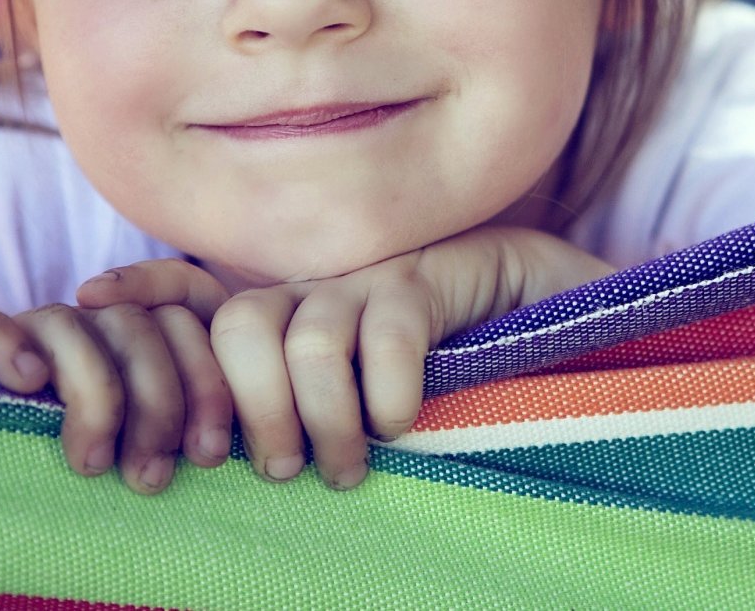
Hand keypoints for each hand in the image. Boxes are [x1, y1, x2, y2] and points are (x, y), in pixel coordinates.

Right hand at [0, 258, 231, 493]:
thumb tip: (229, 456)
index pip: (185, 323)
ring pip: (70, 325)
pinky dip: (3, 343)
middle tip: (148, 477)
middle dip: (156, 403)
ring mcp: (25, 327)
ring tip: (91, 463)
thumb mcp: (142, 455)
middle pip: (136, 327)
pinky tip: (27, 381)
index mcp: (140, 337)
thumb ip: (181, 434)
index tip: (208, 454)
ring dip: (93, 394)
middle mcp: (86, 321)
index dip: (205, 384)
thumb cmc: (81, 479)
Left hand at [207, 226, 610, 490]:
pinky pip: (392, 328)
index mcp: (296, 319)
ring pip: (310, 337)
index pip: (213, 331)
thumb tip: (258, 480)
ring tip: (350, 470)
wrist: (555, 307)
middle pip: (242, 327)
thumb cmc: (454, 378)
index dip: (199, 392)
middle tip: (286, 471)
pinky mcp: (437, 274)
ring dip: (324, 418)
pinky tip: (403, 423)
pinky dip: (389, 390)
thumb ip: (318, 424)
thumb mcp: (369, 407)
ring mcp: (380, 277)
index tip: (211, 460)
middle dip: (256, 409)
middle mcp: (327, 289)